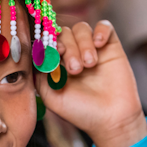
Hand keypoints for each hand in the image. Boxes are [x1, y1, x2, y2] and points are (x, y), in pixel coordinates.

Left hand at [36, 21, 146, 146]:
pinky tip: (100, 45)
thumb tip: (34, 53)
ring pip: (81, 28)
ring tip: (89, 65)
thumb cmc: (80, 112)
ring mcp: (91, 49)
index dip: (47, 43)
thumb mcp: (51, 96)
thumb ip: (39, 74)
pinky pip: (105, 26)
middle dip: (67, 48)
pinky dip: (101, 31)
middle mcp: (72, 54)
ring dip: (83, 44)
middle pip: (63, 33)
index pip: (47, 41)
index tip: (53, 56)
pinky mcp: (111, 47)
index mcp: (56, 63)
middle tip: (75, 69)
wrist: (111, 120)